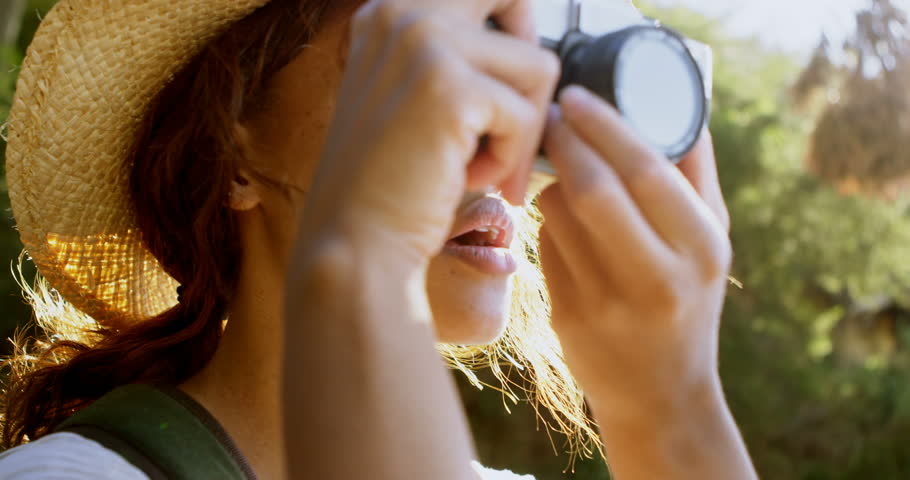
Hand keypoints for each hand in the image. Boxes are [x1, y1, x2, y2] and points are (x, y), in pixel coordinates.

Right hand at [300, 0, 558, 265]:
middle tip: (511, 123)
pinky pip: (526, 116)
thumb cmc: (390, 183)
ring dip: (520, 129)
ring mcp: (422, 43)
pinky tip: (469, 180)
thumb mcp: (411, 97)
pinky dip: (510, 159)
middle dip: (530, 70)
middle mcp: (400, 12)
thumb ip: (453, 56)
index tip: (504, 89)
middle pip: (516, 5)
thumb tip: (529, 44)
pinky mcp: (448, 87)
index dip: (514, 30)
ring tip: (477, 166)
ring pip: (537, 67)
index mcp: (387, 11)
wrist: (355, 242)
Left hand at [538, 85, 731, 418]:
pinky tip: (560, 220)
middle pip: (593, 189)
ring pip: (558, 214)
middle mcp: (658, 278)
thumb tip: (677, 100)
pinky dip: (546, 221)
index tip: (576, 96)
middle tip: (551, 115)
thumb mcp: (711, 244)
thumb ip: (696, 177)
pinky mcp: (567, 319)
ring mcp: (607, 303)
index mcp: (701, 250)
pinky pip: (544, 246)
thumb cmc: (688, 302)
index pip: (645, 171)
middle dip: (565, 142)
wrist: (660, 395)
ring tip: (562, 170)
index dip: (603, 127)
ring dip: (552, 180)